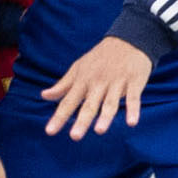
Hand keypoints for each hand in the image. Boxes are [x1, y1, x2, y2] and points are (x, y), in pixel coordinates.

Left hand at [38, 34, 156, 137]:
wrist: (128, 40)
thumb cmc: (100, 58)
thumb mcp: (78, 68)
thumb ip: (63, 85)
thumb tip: (44, 96)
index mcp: (82, 81)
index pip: (68, 101)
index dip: (59, 117)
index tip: (50, 132)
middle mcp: (98, 83)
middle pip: (89, 105)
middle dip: (82, 121)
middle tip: (74, 137)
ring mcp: (116, 83)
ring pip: (110, 102)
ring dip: (105, 117)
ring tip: (100, 131)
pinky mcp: (134, 82)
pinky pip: (134, 98)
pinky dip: (133, 110)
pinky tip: (131, 122)